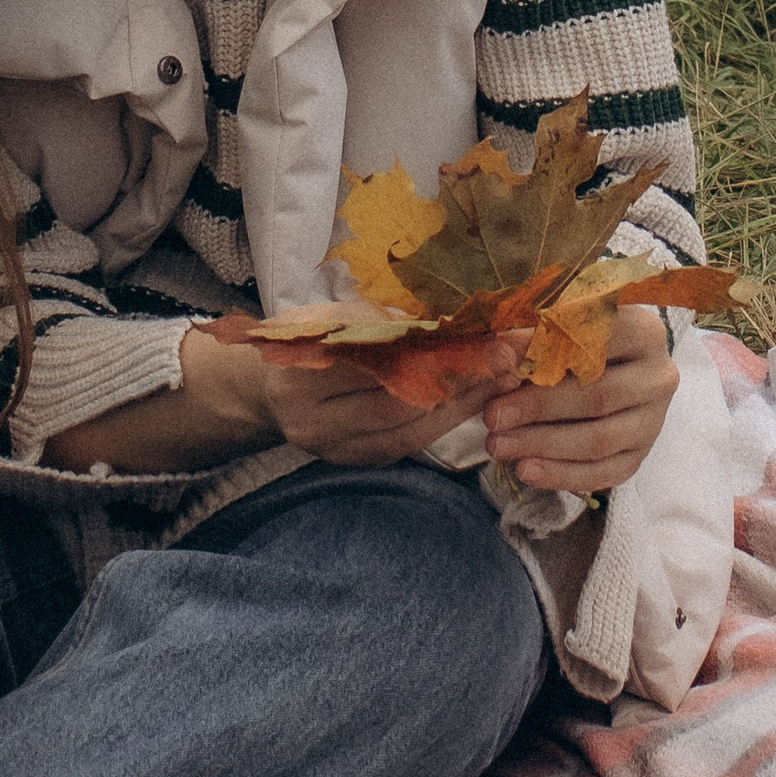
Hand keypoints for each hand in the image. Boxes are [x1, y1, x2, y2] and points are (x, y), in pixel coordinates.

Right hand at [220, 330, 523, 469]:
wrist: (266, 391)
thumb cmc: (306, 339)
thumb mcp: (330, 316)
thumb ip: (379, 319)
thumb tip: (453, 313)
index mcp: (299, 371)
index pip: (378, 359)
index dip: (436, 346)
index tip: (489, 332)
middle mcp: (311, 419)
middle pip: (398, 402)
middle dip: (460, 378)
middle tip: (508, 356)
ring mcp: (333, 449)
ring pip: (410, 430)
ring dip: (463, 402)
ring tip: (502, 376)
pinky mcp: (355, 462)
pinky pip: (409, 444)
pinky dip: (445, 420)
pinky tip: (474, 398)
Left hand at [483, 302, 677, 497]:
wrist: (610, 373)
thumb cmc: (576, 343)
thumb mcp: (558, 329)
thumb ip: (531, 339)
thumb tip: (497, 354)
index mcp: (644, 331)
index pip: (596, 343)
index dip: (544, 352)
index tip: (498, 364)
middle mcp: (658, 377)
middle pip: (597, 397)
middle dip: (538, 408)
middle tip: (492, 416)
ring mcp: (653, 421)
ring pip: (599, 440)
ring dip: (543, 445)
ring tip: (499, 445)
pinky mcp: (640, 456)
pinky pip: (603, 474)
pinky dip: (560, 474)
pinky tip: (525, 470)